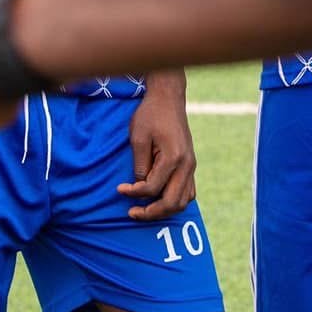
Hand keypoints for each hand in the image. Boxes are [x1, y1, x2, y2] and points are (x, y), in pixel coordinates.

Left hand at [119, 75, 196, 220]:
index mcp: (173, 158)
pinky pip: (188, 191)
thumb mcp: (138, 137)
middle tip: (132, 213)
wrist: (168, 98)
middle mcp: (186, 165)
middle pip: (172, 203)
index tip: (120, 189)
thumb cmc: (151, 115)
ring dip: (164, 210)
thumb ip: (140, 165)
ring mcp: (191, 166)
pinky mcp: (190, 164)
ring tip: (145, 210)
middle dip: (151, 212)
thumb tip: (139, 186)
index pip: (152, 188)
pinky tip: (159, 199)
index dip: (134, 193)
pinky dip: (175, 200)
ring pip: (183, 201)